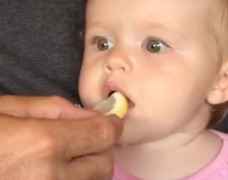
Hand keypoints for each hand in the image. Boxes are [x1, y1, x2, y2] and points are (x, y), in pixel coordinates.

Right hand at [0, 95, 122, 179]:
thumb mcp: (8, 109)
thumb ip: (55, 108)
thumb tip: (91, 114)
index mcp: (44, 144)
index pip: (103, 135)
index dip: (112, 125)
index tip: (111, 120)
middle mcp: (53, 177)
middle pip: (104, 165)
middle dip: (102, 149)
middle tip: (86, 139)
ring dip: (90, 168)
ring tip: (70, 156)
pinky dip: (77, 179)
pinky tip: (60, 170)